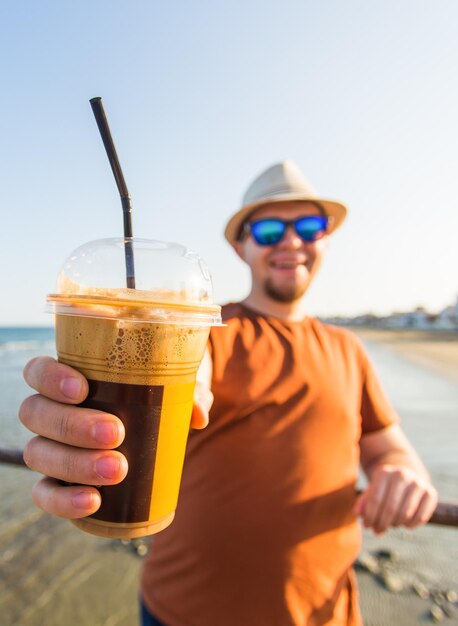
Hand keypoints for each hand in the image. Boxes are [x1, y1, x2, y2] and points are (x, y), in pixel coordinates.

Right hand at [20, 356, 211, 519]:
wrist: (155, 434)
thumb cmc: (156, 398)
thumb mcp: (174, 387)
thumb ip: (189, 392)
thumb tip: (197, 415)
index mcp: (69, 379)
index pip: (38, 371)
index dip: (50, 378)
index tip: (82, 389)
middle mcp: (50, 412)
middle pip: (36, 413)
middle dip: (73, 425)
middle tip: (117, 432)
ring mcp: (50, 448)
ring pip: (38, 453)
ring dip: (75, 463)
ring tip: (118, 469)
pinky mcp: (57, 483)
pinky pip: (45, 493)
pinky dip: (64, 500)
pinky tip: (93, 501)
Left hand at [353, 464, 437, 534]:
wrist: (406, 473)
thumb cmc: (384, 486)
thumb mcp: (371, 489)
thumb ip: (363, 501)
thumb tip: (358, 513)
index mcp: (384, 472)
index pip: (375, 500)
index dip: (370, 516)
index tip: (367, 525)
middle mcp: (402, 475)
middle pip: (390, 508)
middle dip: (382, 524)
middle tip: (377, 530)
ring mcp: (418, 483)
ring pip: (405, 513)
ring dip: (395, 524)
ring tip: (390, 525)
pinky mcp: (431, 493)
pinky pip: (421, 516)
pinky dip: (411, 525)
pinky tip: (405, 525)